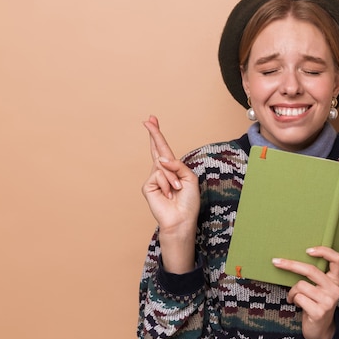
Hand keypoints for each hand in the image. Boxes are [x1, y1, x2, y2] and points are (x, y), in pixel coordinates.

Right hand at [141, 115, 199, 272]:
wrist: (182, 219)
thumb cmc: (188, 201)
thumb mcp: (189, 178)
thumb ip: (177, 165)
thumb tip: (161, 158)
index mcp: (172, 169)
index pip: (163, 149)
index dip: (157, 135)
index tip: (152, 120)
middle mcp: (162, 171)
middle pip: (156, 149)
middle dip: (154, 133)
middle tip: (149, 119)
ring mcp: (154, 179)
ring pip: (162, 165)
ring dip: (173, 178)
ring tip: (176, 190)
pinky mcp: (148, 186)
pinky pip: (159, 175)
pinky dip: (167, 183)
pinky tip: (168, 194)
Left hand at [272, 247, 338, 338]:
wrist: (322, 331)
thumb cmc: (317, 305)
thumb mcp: (320, 289)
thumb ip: (316, 276)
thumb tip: (292, 260)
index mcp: (336, 280)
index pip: (336, 259)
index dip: (324, 251)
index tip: (308, 250)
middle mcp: (334, 289)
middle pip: (311, 270)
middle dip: (291, 265)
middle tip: (276, 262)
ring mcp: (328, 301)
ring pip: (301, 285)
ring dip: (292, 291)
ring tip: (294, 298)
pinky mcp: (319, 312)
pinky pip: (298, 298)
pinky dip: (293, 299)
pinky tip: (296, 304)